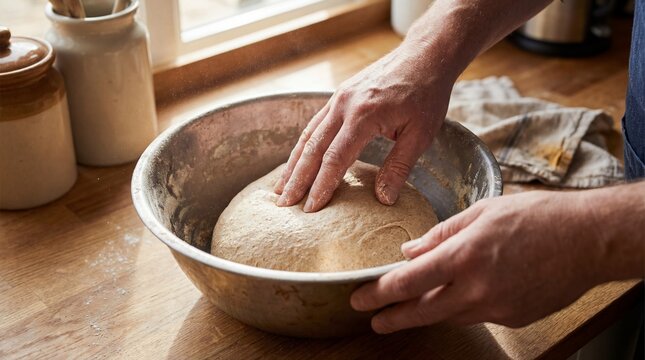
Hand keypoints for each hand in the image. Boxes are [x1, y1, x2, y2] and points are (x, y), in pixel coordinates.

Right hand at [273, 43, 454, 211]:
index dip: (321, 185)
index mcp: (364, 116)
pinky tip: (297, 161)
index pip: (335, 158)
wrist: (424, 55)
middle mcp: (344, 105)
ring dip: (293, 163)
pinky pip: (315, 124)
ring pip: (308, 135)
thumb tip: (384, 199)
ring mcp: (339, 98)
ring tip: (280, 187)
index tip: (310, 208)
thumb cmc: (426, 94)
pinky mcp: (339, 95)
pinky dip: (303, 145)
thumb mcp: (421, 134)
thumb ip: (399, 167)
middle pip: (313, 148)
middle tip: (283, 204)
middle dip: (297, 179)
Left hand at [350, 190, 604, 332]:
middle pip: (421, 312)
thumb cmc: (536, 216)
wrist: (588, 239)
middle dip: (392, 317)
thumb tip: (410, 252)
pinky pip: (477, 315)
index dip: (378, 293)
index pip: (407, 283)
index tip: (360, 298)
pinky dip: (463, 305)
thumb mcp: (481, 212)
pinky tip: (464, 292)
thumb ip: (440, 235)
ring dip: (426, 311)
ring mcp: (496, 308)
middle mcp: (476, 289)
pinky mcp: (513, 318)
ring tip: (409, 306)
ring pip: (448, 315)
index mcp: (463, 256)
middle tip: (374, 320)